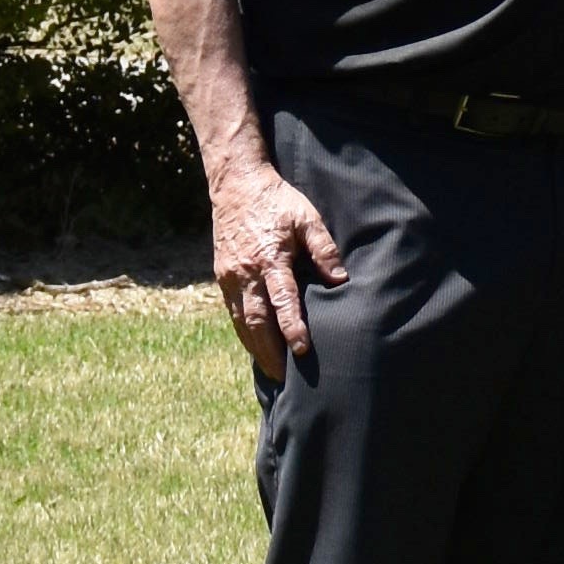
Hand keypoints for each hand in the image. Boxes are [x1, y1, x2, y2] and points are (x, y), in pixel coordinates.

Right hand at [208, 154, 344, 377]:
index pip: (282, 301)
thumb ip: (324, 249)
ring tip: (271, 369)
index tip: (302, 350)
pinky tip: (255, 345)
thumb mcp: (307, 218)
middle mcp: (245, 274)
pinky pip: (233, 312)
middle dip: (269, 351)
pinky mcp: (222, 278)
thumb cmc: (278, 202)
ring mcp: (230, 278)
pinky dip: (244, 332)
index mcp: (270, 259)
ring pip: (241, 322)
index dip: (292, 327)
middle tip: (283, 376)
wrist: (237, 187)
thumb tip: (340, 279)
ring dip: (255, 347)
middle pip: (256, 321)